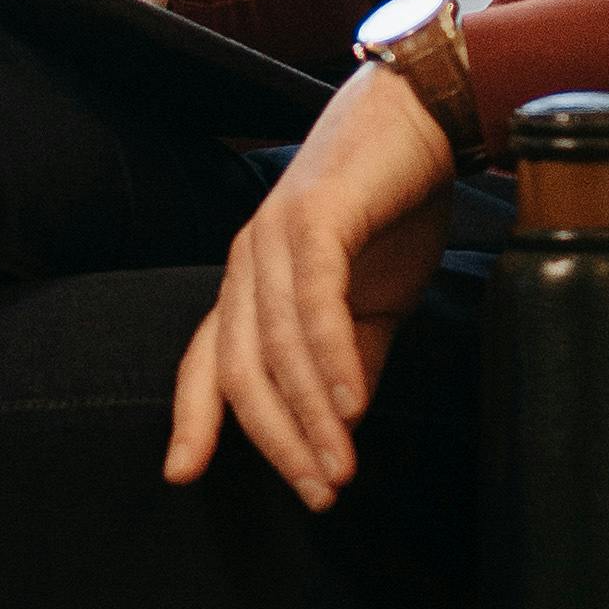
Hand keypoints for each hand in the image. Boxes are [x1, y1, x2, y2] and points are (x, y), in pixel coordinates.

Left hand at [168, 64, 456, 508]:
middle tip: (317, 493)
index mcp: (252, 282)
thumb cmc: (394, 205)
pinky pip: (312, 304)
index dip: (192, 418)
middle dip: (275, 442)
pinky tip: (351, 407)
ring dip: (310, 416)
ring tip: (339, 467)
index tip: (184, 474)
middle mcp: (248, 261)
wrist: (425, 115)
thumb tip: (340, 425)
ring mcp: (274, 238)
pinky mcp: (315, 219)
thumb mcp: (372, 301)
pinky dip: (329, 360)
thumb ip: (349, 360)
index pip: (209, 360)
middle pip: (239, 371)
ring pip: (275, 348)